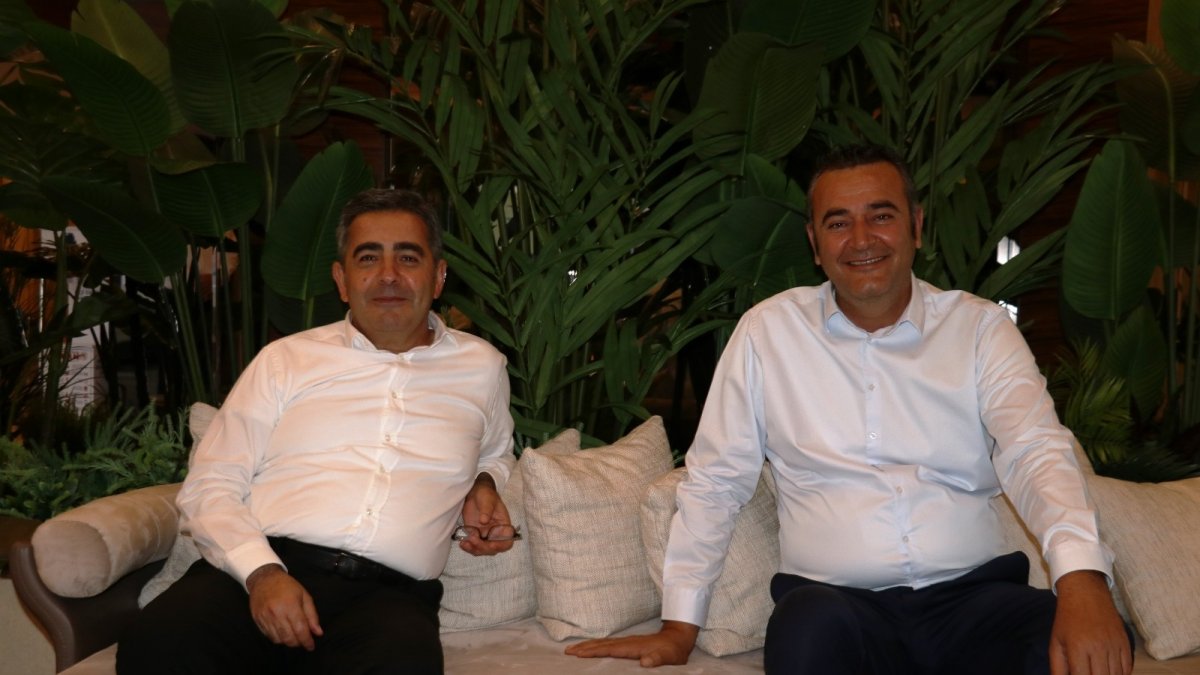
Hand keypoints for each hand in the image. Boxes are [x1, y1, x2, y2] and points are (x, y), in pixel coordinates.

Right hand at [246, 563, 323, 650]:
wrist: (264, 578)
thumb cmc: (287, 586)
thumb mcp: (304, 596)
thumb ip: (312, 615)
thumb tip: (318, 632)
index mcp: (291, 606)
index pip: (301, 630)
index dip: (307, 641)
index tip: (311, 646)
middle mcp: (277, 613)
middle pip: (289, 638)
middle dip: (298, 643)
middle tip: (303, 641)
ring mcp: (266, 618)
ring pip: (279, 640)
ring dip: (288, 642)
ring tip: (294, 636)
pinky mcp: (258, 620)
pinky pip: (269, 636)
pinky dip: (278, 638)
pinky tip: (283, 633)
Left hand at [459, 473, 515, 555]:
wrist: (474, 493)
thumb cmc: (485, 493)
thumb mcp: (487, 498)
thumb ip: (486, 509)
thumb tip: (484, 521)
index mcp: (503, 525)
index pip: (507, 541)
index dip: (500, 545)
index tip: (490, 544)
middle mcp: (496, 533)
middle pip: (494, 548)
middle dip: (483, 548)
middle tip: (472, 539)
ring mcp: (485, 535)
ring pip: (483, 550)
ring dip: (474, 549)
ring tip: (465, 543)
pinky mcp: (475, 535)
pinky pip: (473, 546)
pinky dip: (468, 547)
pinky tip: (462, 543)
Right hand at [564, 620, 698, 666]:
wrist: (678, 638)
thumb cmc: (673, 651)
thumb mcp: (669, 657)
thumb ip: (657, 659)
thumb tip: (645, 662)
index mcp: (634, 647)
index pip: (610, 649)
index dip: (595, 651)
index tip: (579, 653)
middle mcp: (627, 642)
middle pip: (602, 644)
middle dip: (584, 647)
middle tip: (567, 651)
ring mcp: (627, 641)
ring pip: (603, 643)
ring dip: (587, 645)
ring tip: (572, 648)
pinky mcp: (628, 643)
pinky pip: (608, 644)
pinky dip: (596, 645)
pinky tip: (591, 648)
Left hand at [1050, 570, 1131, 674]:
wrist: (1086, 594)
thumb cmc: (1067, 620)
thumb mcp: (1056, 642)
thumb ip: (1057, 667)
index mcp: (1078, 648)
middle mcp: (1098, 647)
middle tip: (1087, 674)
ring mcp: (1114, 645)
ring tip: (1097, 673)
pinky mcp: (1125, 642)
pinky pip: (1127, 668)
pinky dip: (1120, 674)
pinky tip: (1110, 672)